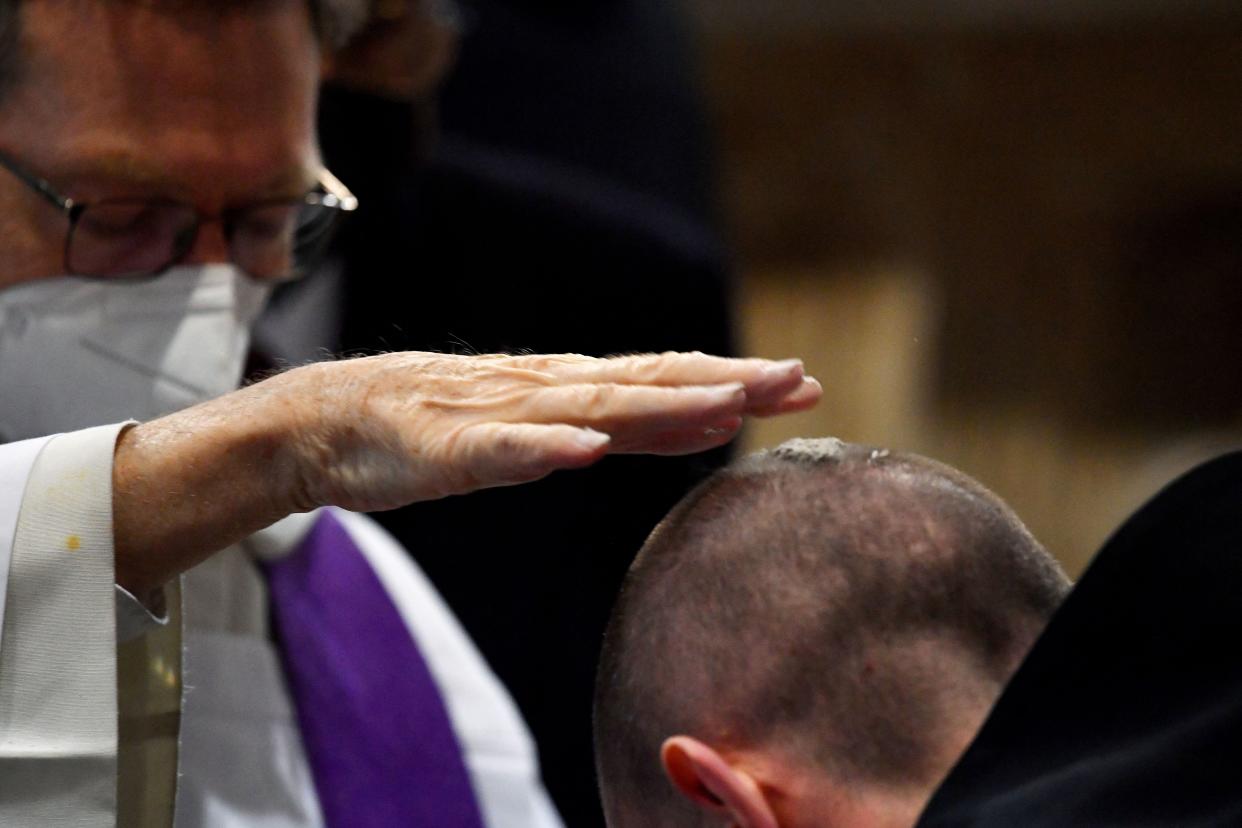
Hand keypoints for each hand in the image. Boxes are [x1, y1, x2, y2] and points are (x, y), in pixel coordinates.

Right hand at [113, 350, 818, 593]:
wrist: (326, 421)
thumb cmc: (431, 425)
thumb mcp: (543, 426)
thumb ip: (616, 426)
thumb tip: (698, 427)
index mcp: (567, 389)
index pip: (663, 378)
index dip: (732, 378)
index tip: (801, 380)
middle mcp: (545, 389)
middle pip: (647, 384)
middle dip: (725, 381)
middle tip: (800, 379)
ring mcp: (497, 414)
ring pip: (590, 408)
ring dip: (659, 404)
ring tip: (725, 401)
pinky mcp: (445, 446)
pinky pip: (498, 449)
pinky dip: (542, 447)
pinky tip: (581, 448)